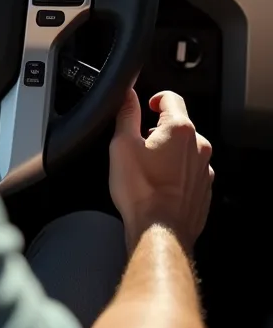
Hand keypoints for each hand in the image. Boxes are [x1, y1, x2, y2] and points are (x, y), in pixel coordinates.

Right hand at [109, 89, 213, 254]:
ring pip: (186, 150)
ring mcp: (204, 169)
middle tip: (141, 146)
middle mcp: (198, 146)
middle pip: (179, 125)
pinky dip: (177, 173)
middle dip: (160, 131)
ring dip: (170, 153)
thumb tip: (128, 94)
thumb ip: (127, 114)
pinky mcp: (205, 190)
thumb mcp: (122, 145)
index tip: (147, 108)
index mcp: (179, 129)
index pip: (171, 98)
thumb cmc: (141, 190)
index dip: (156, 99)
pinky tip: (160, 186)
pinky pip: (191, 172)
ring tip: (149, 171)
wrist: (160, 233)